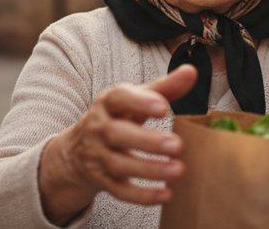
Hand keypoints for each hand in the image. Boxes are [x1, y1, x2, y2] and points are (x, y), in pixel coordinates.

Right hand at [40, 65, 196, 223]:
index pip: (119, 98)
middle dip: (147, 141)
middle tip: (177, 145)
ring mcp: (98, 156)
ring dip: (149, 169)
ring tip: (178, 170)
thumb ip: (163, 87)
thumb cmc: (116, 118)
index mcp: (108, 103)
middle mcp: (99, 129)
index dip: (140, 102)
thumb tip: (191, 72)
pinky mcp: (101, 180)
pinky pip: (119, 190)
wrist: (77, 150)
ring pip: (119, 165)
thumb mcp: (134, 99)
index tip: (164, 107)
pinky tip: (165, 194)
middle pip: (118, 134)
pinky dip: (141, 195)